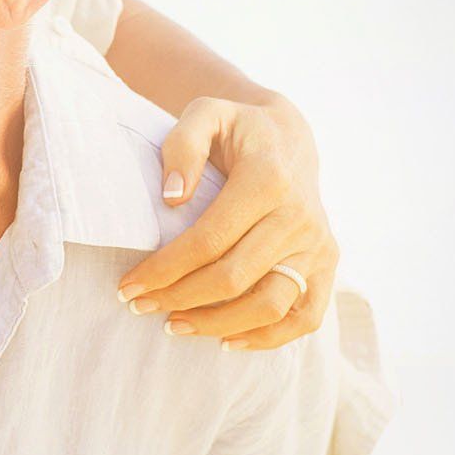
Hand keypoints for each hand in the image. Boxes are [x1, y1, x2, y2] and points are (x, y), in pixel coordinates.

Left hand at [116, 94, 338, 350]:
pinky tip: (227, 341)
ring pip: (270, 305)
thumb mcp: (205, 113)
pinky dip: (268, 338)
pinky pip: (305, 317)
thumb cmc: (236, 128)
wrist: (288, 136)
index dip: (164, 268)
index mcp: (268, 180)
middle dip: (179, 298)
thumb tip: (171, 197)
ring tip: (173, 325)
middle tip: (138, 305)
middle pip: (234, 277)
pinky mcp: (327, 264)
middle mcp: (300, 217)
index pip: (208, 240)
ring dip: (217, 324)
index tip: (127, 285)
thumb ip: (183, 146)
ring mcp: (318, 245)